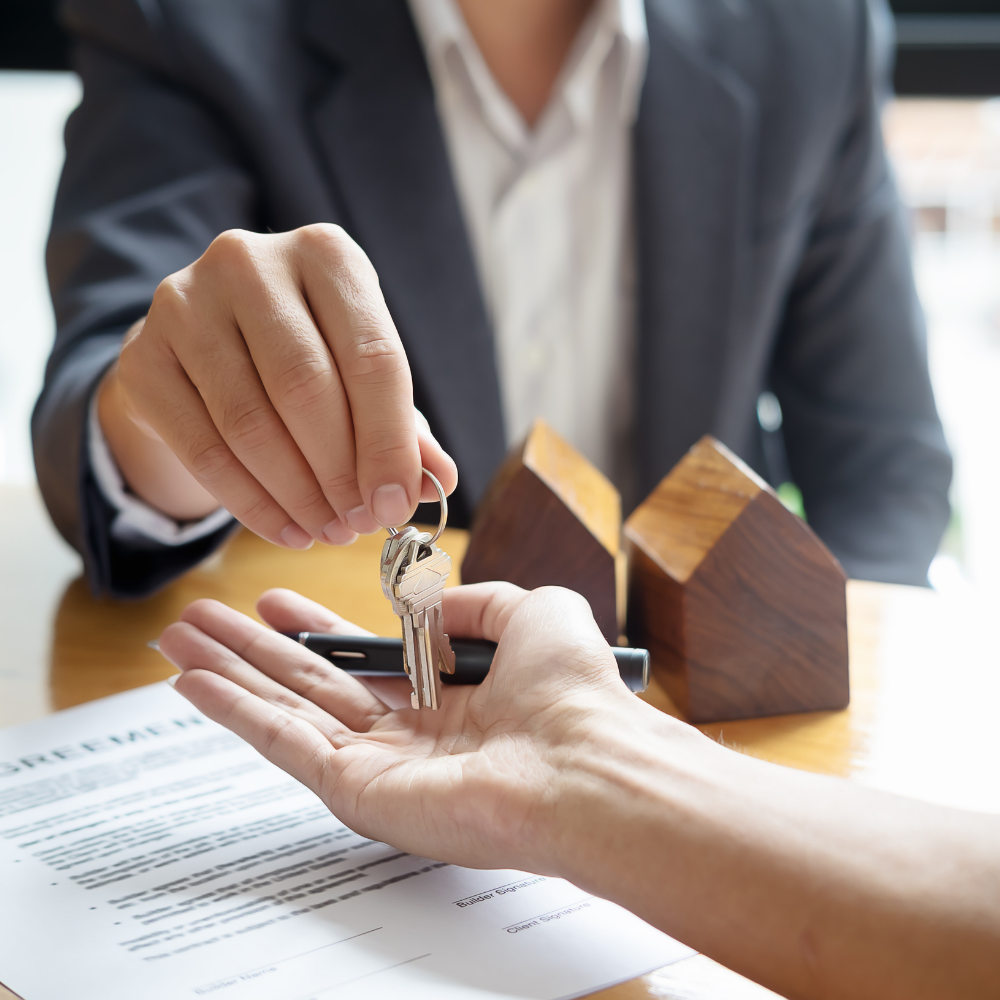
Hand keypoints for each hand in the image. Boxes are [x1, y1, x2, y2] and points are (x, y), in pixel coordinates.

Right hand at [98, 224, 456, 546]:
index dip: (389, 443)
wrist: (204, 345)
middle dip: (341, 473)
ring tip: (328, 531)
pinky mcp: (143, 355)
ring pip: (251, 423)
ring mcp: (185, 303)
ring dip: (298, 495)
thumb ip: (404, 424)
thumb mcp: (361, 376)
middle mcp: (251, 262)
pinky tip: (286, 529)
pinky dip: (251, 503)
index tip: (396, 505)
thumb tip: (439, 480)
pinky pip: (203, 448)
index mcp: (326, 254)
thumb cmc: (305, 357)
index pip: (372, 357)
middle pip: (306, 388)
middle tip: (359, 524)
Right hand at [157, 583, 637, 872]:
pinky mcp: (356, 793)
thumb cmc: (572, 690)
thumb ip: (476, 601)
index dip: (316, 629)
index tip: (275, 600)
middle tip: (200, 619)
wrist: (584, 759)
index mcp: (448, 699)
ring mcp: (378, 767)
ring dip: (228, 675)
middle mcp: (408, 737)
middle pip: (312, 684)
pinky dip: (234, 712)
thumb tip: (432, 606)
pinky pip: (284, 744)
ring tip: (177, 640)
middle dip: (253, 650)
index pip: (364, 661)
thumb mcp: (532, 611)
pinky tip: (193, 683)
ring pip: (286, 711)